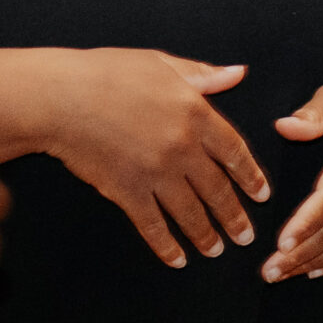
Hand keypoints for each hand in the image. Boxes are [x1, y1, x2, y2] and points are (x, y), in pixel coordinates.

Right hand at [39, 49, 270, 268]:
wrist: (61, 97)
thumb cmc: (108, 72)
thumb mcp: (160, 63)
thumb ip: (202, 74)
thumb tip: (237, 73)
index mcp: (195, 112)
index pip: (234, 151)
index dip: (250, 176)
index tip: (261, 194)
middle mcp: (182, 146)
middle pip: (217, 189)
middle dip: (234, 216)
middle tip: (245, 235)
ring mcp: (155, 173)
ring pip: (190, 213)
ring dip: (206, 235)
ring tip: (216, 250)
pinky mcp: (127, 192)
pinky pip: (153, 226)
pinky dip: (167, 246)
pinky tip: (177, 259)